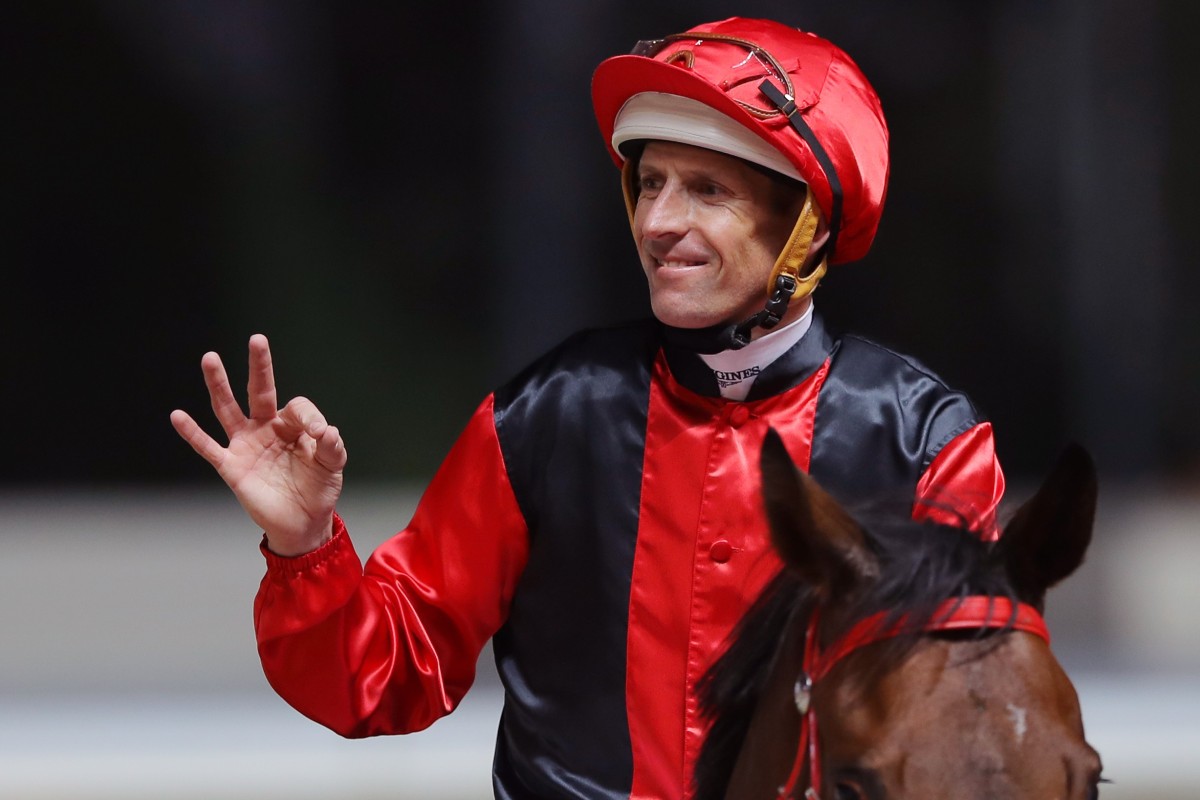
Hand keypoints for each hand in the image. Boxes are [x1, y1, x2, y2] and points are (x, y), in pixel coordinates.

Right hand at [170, 334, 346, 555]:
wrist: (303, 522)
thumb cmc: (317, 489)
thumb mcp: (332, 465)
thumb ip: (332, 446)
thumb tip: (326, 429)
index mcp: (292, 426)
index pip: (297, 407)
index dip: (309, 416)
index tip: (320, 433)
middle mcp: (266, 429)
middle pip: (259, 392)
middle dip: (258, 367)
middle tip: (257, 340)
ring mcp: (247, 445)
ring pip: (228, 410)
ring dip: (219, 385)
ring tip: (210, 359)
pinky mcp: (232, 466)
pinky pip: (209, 447)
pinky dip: (193, 433)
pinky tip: (178, 416)